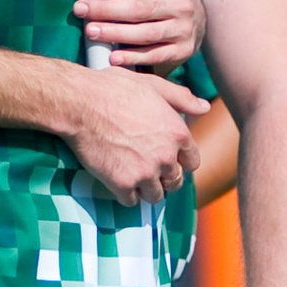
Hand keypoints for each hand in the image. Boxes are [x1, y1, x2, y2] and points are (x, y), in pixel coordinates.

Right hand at [61, 64, 205, 202]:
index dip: (181, 162)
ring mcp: (145, 173)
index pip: (192, 162)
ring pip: (155, 196)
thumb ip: (182, 98)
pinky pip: (131, 201)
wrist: (81, 103)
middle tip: (149, 170)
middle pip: (175, 182)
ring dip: (147, 189)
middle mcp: (166, 156)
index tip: (169, 159)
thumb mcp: (154, 85)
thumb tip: (205, 107)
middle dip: (165, 178)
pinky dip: (126, 194)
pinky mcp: (122, 184)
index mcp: (177, 133)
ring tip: (134, 177)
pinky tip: (118, 181)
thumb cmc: (115, 89)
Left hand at [73, 0, 207, 68]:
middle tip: (80, 9)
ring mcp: (183, 28)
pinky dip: (131, 57)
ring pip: (145, 33)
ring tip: (91, 32)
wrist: (198, 22)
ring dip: (115, 33)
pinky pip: (153, 55)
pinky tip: (112, 57)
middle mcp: (181, 2)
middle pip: (139, 7)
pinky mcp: (183, 50)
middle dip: (106, 9)